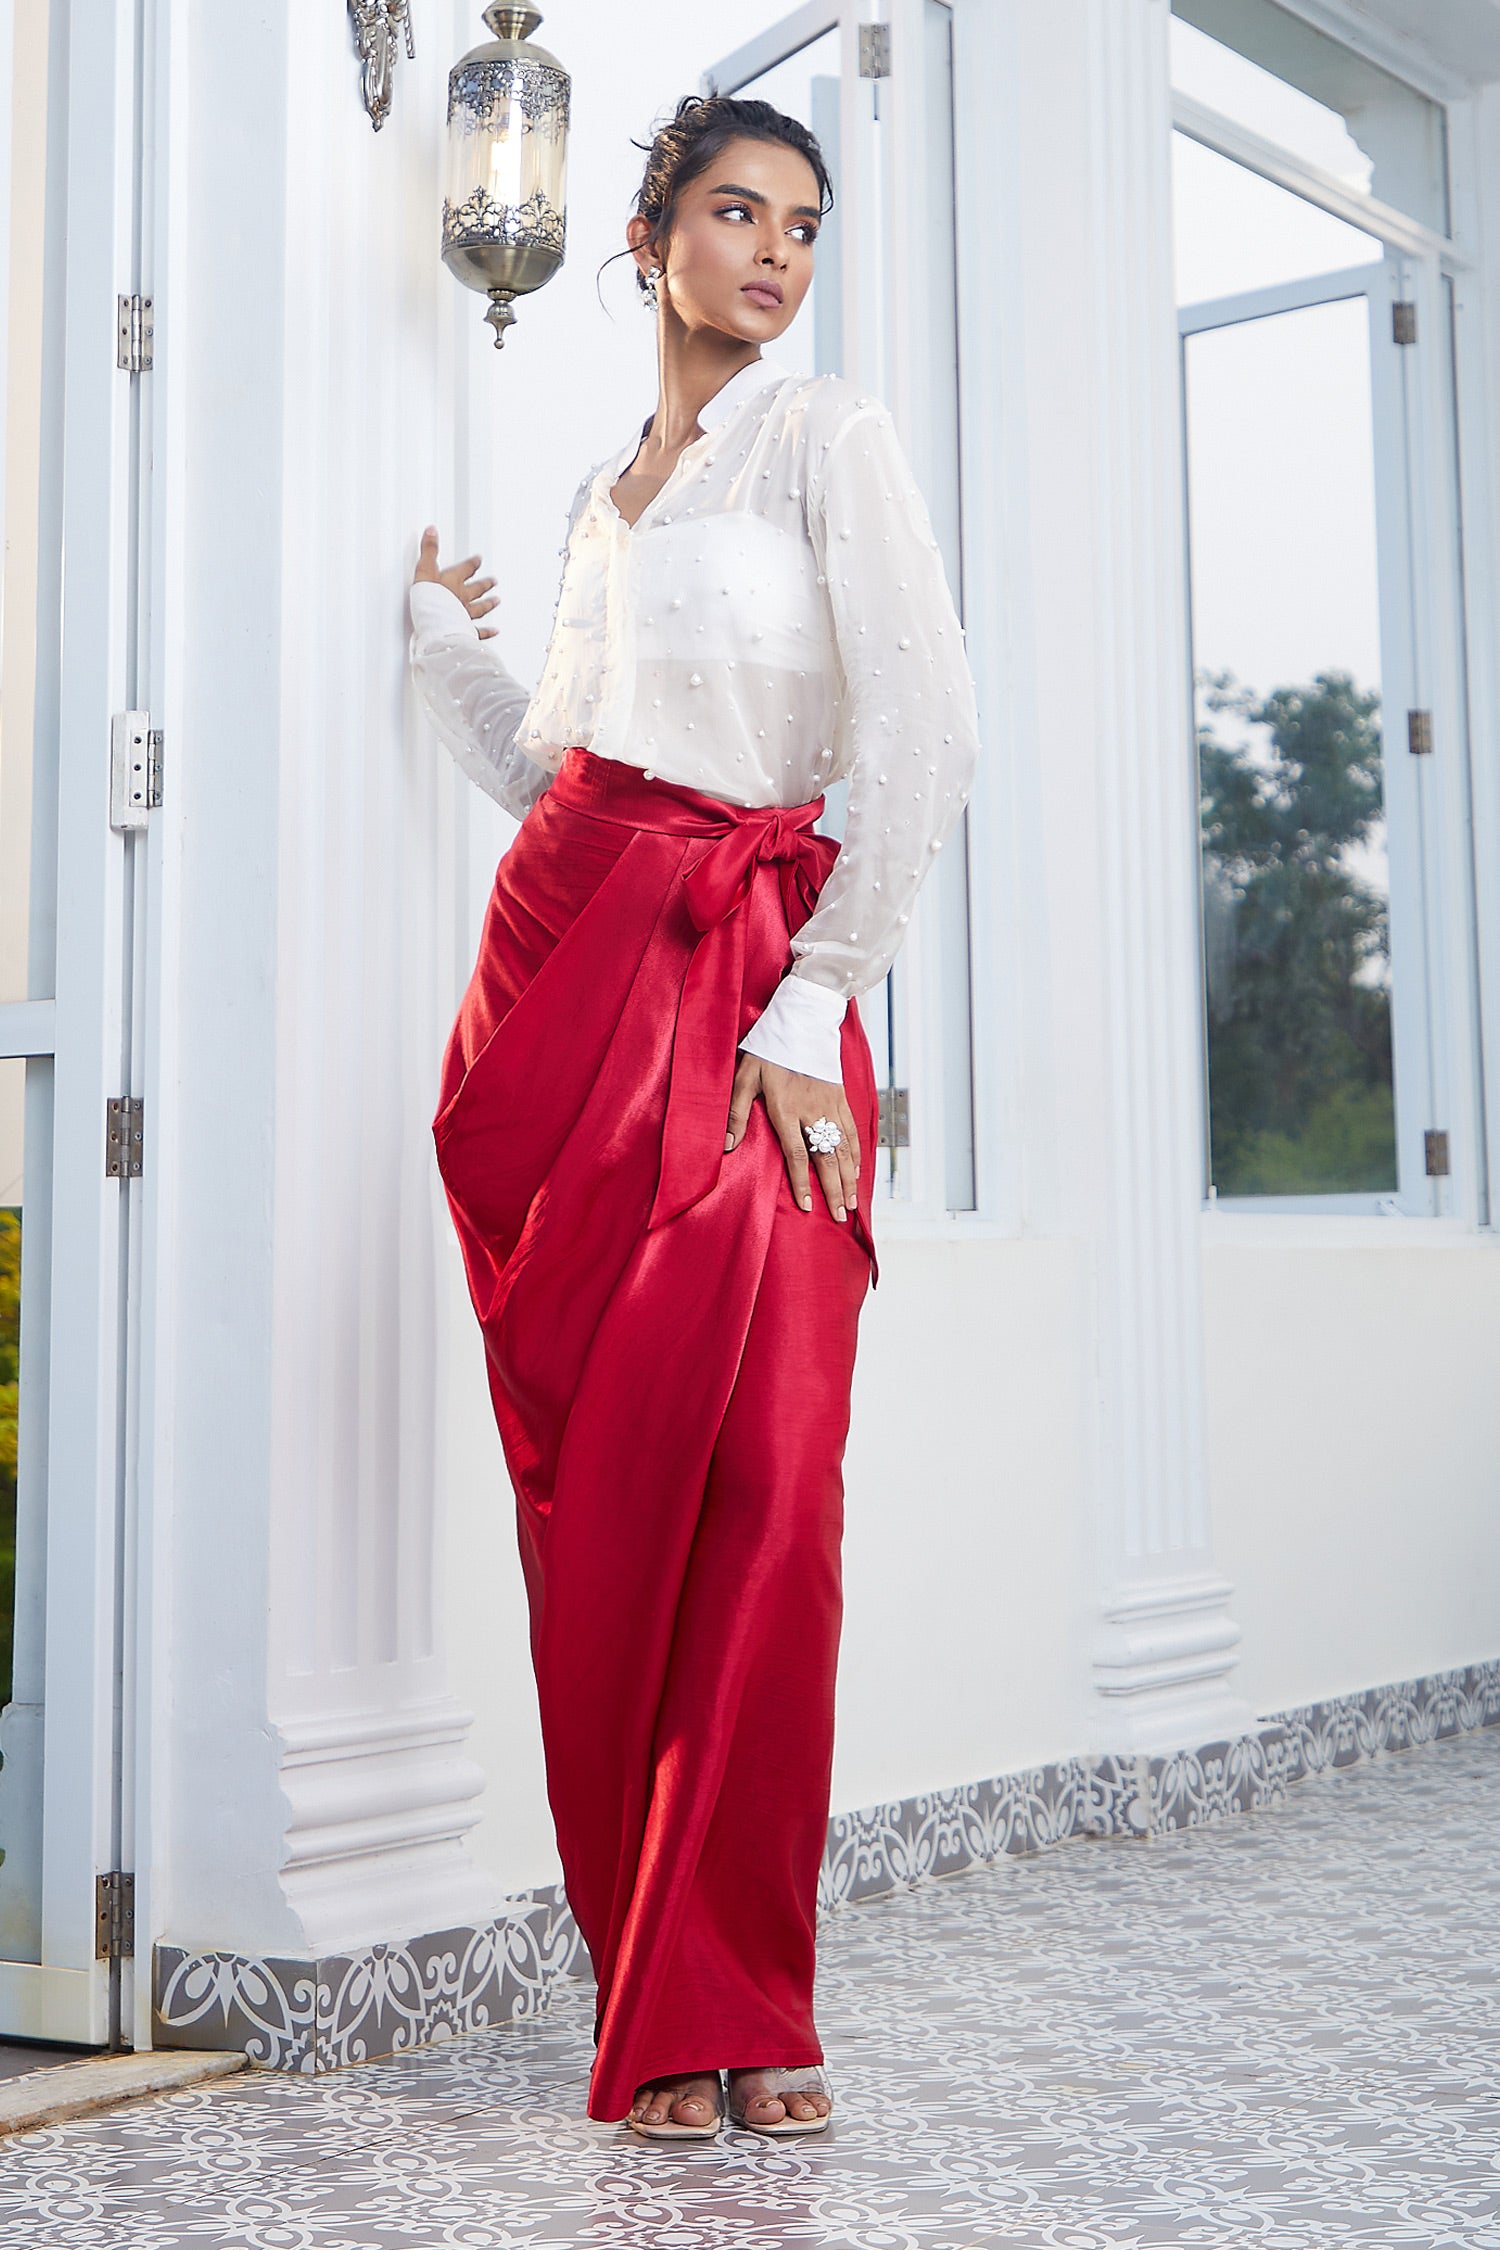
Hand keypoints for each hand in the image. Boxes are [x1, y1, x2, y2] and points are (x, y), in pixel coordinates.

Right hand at [414, 526, 499, 640]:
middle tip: (494, 581)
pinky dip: (488, 632)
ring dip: (489, 603)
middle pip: (477, 589)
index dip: (472, 563)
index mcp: (453, 581)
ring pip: (480, 607)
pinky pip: (479, 631)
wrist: (433, 620)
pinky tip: (495, 631)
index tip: (479, 559)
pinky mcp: (464, 630)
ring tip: (496, 601)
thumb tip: (432, 531)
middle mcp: (462, 597)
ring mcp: (465, 614)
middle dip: (485, 584)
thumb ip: (429, 550)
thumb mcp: (424, 568)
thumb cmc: (429, 597)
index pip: (466, 569)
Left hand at [724, 1053, 860, 1221]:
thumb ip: (736, 1111)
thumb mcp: (744, 1076)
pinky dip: (856, 1153)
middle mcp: (812, 1111)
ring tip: (852, 1202)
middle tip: (839, 1216)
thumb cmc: (768, 1049)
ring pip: (843, 1148)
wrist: (802, 1020)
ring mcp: (830, 1105)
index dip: (803, 1182)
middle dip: (834, 1190)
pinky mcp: (841, 1097)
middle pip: (826, 1158)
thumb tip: (727, 1145)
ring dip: (848, 1178)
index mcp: (786, 1109)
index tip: (807, 1206)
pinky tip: (857, 1170)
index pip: (797, 1154)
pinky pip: (852, 1130)